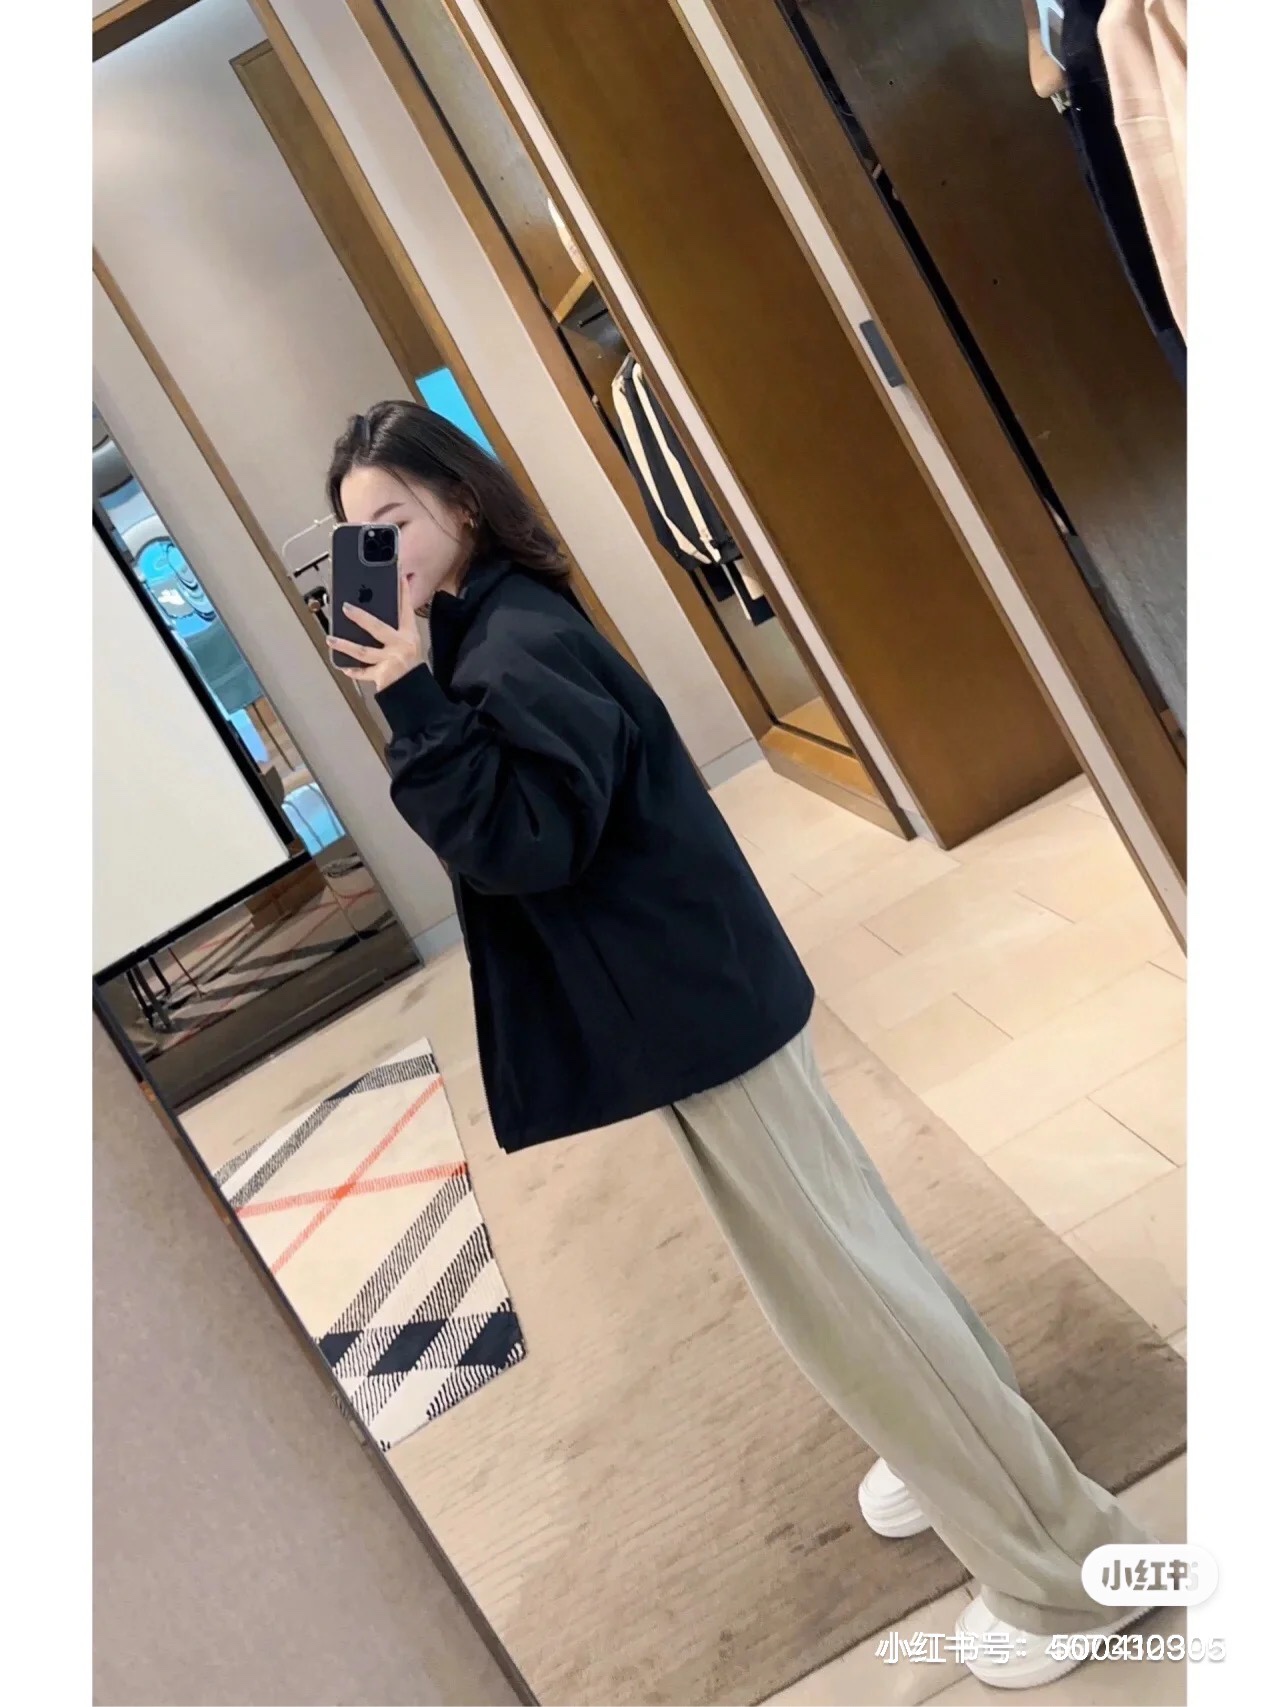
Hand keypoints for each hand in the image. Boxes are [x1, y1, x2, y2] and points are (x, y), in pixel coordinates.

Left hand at [328, 572, 423, 692]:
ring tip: (331, 639)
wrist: (414, 690)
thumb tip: (375, 610)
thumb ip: (396, 626)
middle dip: (360, 617)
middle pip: (377, 627)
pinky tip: (343, 666)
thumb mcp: (408, 643)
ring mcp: (391, 661)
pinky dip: (353, 670)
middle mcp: (401, 646)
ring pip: (363, 651)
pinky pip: (364, 672)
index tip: (399, 577)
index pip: (406, 609)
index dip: (403, 593)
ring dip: (345, 645)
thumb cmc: (409, 665)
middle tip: (345, 607)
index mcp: (409, 635)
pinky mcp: (383, 675)